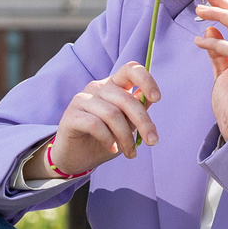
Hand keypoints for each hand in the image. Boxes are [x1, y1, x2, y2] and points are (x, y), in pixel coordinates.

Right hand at [38, 62, 161, 177]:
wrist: (76, 158)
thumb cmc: (104, 140)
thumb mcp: (127, 126)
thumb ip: (137, 112)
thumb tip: (151, 99)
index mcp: (113, 86)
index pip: (130, 70)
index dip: (146, 80)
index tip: (157, 98)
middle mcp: (97, 87)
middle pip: (126, 99)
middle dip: (143, 122)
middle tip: (152, 141)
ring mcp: (81, 99)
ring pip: (112, 114)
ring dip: (126, 137)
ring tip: (130, 152)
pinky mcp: (71, 115)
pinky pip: (95, 125)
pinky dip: (108, 139)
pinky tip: (112, 149)